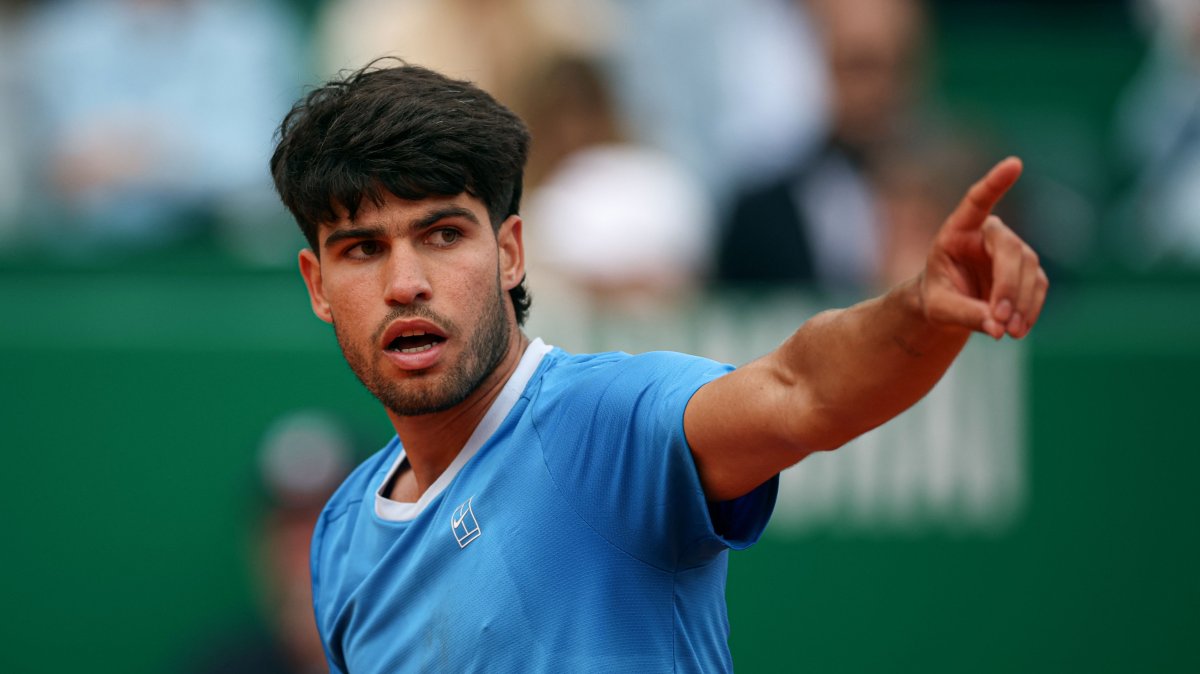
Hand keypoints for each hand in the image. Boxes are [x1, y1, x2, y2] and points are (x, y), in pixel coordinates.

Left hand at [919, 157, 1047, 338]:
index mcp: (958, 230)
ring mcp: (1013, 250)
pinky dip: (1031, 308)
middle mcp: (989, 233)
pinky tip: (1018, 329)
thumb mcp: (939, 309)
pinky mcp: (1028, 270)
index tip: (1015, 164)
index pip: (977, 201)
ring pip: (1028, 269)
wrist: (951, 304)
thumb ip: (964, 314)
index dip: (995, 183)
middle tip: (1000, 321)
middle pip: (1010, 249)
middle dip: (1008, 286)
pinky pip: (1038, 286)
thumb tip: (997, 327)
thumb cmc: (938, 297)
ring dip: (1021, 302)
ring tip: (1007, 332)